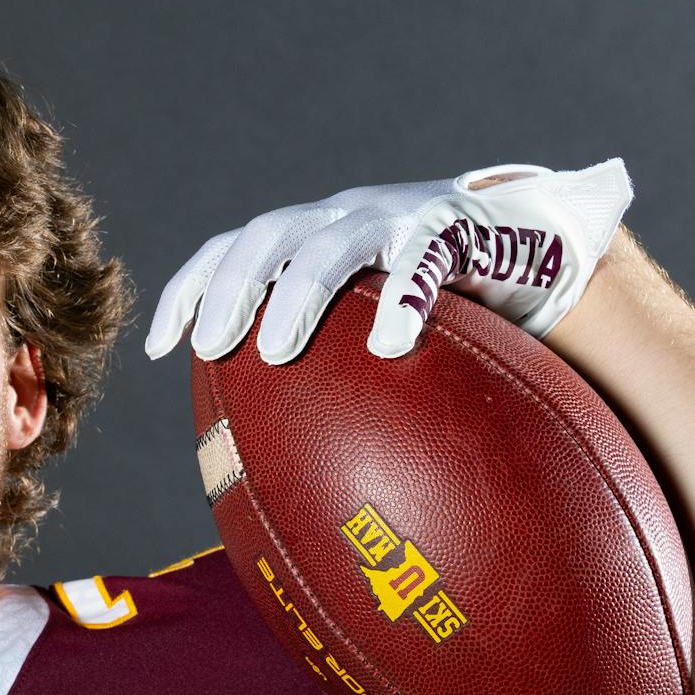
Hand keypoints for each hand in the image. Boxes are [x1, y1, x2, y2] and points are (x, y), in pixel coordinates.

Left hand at [143, 160, 632, 362]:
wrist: (537, 244)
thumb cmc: (445, 303)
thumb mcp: (375, 331)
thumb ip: (334, 374)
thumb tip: (287, 478)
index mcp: (314, 237)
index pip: (232, 249)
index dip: (190, 290)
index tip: (157, 349)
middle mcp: (345, 218)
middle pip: (266, 235)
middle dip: (231, 289)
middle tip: (214, 348)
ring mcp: (398, 215)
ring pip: (332, 242)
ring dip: (297, 291)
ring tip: (276, 351)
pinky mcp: (455, 226)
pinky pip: (423, 257)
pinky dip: (401, 296)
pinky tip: (390, 345)